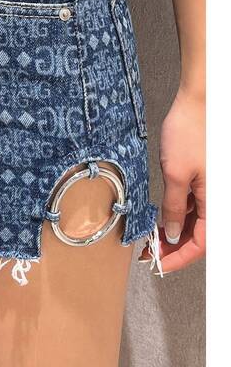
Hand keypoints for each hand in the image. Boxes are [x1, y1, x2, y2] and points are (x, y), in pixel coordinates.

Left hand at [139, 87, 205, 272]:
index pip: (201, 242)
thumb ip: (174, 207)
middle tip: (151, 254)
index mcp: (215, 201)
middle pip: (198, 233)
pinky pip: (192, 203)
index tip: (158, 265)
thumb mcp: (175, 174)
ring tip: (151, 238)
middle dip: (175, 247)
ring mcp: (209, 187)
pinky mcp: (201, 176)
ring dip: (174, 231)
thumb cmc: (189, 133)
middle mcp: (215, 198)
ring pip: (194, 220)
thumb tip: (172, 234)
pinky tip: (161, 217)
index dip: (180, 258)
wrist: (197, 103)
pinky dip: (177, 213)